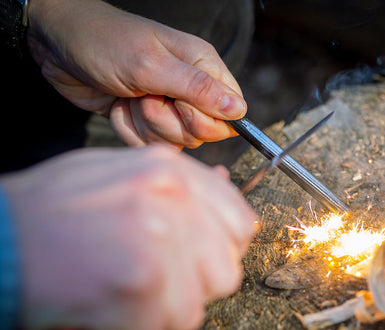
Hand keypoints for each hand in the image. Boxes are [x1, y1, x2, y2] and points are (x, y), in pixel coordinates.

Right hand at [1, 146, 256, 329]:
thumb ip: (176, 183)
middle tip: (147, 281)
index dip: (218, 252)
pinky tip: (95, 309)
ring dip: (153, 315)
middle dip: (187, 289)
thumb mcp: (117, 173)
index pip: (240, 225)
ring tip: (115, 293)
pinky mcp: (136, 288)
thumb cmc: (51, 211)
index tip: (194, 261)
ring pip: (191, 312)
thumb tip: (224, 186)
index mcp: (171, 172)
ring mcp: (155, 244)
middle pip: (224, 275)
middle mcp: (171, 202)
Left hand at [26, 0, 246, 148]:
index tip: (178, 105)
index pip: (230, 112)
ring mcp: (167, 105)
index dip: (206, 119)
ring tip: (129, 97)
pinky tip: (117, 107)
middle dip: (169, 122)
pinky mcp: (145, 119)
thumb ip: (198, 90)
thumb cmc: (104, 42)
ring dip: (145, 125)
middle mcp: (189, 88)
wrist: (56, 45)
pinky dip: (129, 130)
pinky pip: (149, 143)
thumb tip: (239, 111)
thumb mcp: (152, 65)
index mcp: (202, 66)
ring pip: (175, 140)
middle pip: (202, 132)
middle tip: (146, 97)